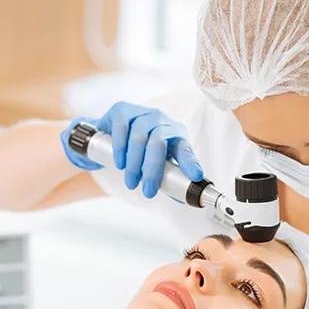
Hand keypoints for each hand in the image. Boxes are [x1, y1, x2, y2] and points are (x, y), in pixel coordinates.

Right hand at [60, 102, 203, 197]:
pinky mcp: (123, 110)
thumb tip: (181, 199)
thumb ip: (168, 180)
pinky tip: (120, 162)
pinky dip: (120, 147)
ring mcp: (143, 113)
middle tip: (147, 191)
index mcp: (177, 136)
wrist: (114, 133)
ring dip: (134, 163)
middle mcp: (162, 121)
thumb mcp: (159, 164)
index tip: (195, 176)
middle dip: (152, 170)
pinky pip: (122, 126)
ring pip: (139, 136)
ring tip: (131, 182)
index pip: (185, 150)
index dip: (190, 163)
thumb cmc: (143, 151)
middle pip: (158, 143)